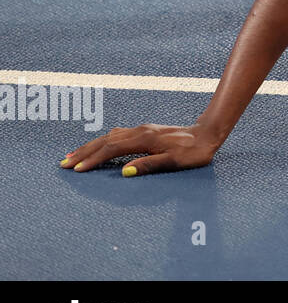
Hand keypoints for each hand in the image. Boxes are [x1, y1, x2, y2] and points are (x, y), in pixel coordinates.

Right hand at [60, 124, 220, 176]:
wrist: (208, 133)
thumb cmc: (194, 151)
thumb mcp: (175, 162)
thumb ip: (150, 165)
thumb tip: (125, 172)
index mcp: (145, 139)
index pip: (112, 149)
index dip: (94, 159)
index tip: (77, 170)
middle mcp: (140, 131)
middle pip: (105, 140)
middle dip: (84, 152)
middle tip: (64, 163)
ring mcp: (142, 129)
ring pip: (110, 136)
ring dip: (91, 146)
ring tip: (74, 156)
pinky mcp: (145, 131)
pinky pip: (117, 136)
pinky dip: (103, 141)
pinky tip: (98, 146)